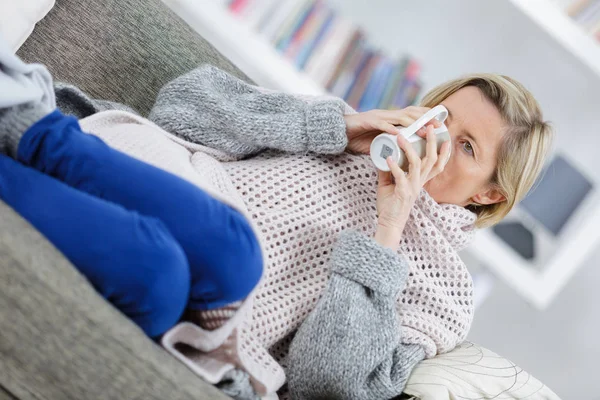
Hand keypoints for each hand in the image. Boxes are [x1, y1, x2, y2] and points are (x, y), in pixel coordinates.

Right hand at [344, 107, 431, 153]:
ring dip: (413, 123)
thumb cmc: (358, 137)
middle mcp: (386, 115)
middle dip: (425, 117)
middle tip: (438, 124)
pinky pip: (381, 124)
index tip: (440, 123)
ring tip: (425, 129)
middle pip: (410, 113)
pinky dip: (390, 129)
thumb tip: (402, 154)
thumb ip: (390, 144)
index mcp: (391, 118)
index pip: (412, 114)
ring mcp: (378, 117)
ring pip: (399, 117)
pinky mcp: (367, 121)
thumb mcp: (379, 141)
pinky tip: (399, 134)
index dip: (426, 116)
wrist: (339, 131)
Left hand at [374, 124, 450, 250]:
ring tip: (400, 137)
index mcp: (420, 180)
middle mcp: (419, 182)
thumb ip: (389, 170)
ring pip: (418, 164)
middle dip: (431, 142)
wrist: (388, 223)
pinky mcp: (403, 193)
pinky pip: (400, 177)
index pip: (437, 164)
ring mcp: (412, 187)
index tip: (445, 136)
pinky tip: (388, 158)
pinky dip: (394, 166)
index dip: (443, 151)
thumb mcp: (390, 183)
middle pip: (432, 159)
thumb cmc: (390, 204)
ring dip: (409, 149)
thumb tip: (384, 155)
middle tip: (428, 128)